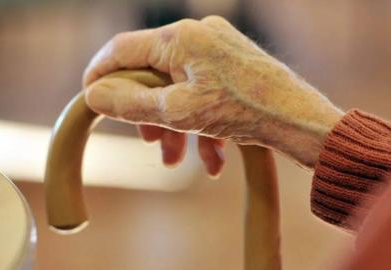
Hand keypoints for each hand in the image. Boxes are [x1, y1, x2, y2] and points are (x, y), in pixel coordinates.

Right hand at [83, 16, 343, 173]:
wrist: (300, 121)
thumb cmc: (243, 112)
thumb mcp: (178, 113)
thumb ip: (130, 105)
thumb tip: (92, 95)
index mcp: (181, 37)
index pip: (122, 49)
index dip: (100, 74)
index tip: (89, 98)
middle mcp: (198, 35)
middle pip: (152, 73)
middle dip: (148, 114)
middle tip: (150, 144)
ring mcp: (218, 49)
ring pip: (178, 87)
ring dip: (176, 126)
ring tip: (179, 161)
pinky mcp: (232, 66)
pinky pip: (202, 91)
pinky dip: (200, 123)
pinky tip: (212, 158)